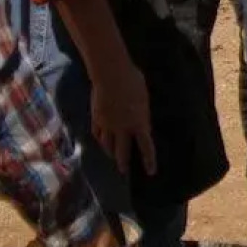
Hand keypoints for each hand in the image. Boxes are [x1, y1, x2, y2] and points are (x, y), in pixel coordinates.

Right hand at [90, 58, 155, 176]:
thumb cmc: (133, 81)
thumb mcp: (144, 98)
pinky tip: (100, 140)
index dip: (149, 160)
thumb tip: (141, 116)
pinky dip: (99, 138)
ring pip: (107, 145)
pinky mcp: (96, 118)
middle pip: (122, 152)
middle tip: (123, 170)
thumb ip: (142, 111)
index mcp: (139, 123)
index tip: (150, 172)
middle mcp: (122, 128)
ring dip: (110, 152)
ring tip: (111, 155)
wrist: (110, 75)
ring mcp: (107, 125)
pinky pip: (97, 133)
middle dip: (123, 163)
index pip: (146, 147)